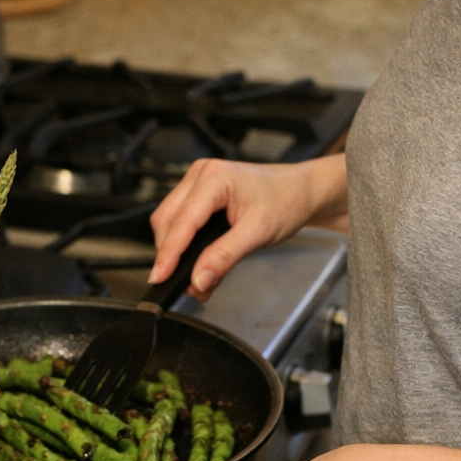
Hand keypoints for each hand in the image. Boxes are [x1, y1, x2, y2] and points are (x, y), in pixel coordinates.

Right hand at [148, 154, 347, 298]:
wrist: (301, 192)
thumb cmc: (286, 201)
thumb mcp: (258, 233)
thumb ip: (224, 257)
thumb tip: (198, 279)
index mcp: (214, 177)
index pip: (182, 221)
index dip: (169, 253)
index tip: (159, 278)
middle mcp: (201, 175)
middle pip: (168, 221)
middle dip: (173, 256)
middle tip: (188, 285)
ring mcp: (198, 183)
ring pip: (170, 223)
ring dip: (179, 253)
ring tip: (198, 278)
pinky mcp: (200, 194)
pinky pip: (182, 221)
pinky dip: (187, 245)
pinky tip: (200, 262)